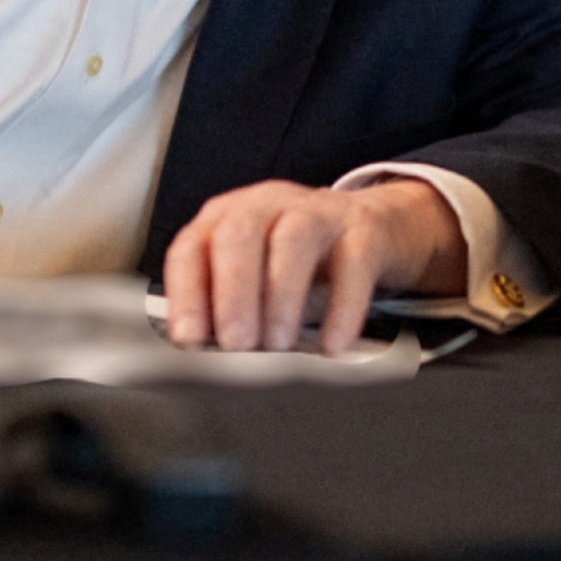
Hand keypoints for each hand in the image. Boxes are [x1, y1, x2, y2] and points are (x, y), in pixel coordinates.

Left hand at [160, 178, 466, 355]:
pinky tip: (334, 343)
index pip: (192, 246)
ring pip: (294, 239)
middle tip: (236, 343)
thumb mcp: (255, 276)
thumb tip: (208, 355)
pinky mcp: (365, 230)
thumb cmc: (296, 259)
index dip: (186, 293)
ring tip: (279, 343)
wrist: (373, 227)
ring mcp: (319, 213)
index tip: (189, 338)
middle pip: (240, 233)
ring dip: (282, 294)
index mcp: (229, 217)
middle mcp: (269, 206)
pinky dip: (343, 307)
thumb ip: (227, 308)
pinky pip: (354, 263)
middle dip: (233, 292)